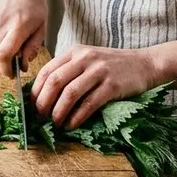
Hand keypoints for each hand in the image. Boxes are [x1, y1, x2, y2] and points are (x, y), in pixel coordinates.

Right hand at [0, 0, 46, 76]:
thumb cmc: (35, 4)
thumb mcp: (41, 27)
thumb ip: (32, 48)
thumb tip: (23, 66)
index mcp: (18, 26)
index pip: (3, 55)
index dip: (6, 69)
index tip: (12, 75)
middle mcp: (1, 25)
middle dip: (4, 65)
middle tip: (17, 61)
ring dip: (2, 52)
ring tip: (16, 41)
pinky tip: (9, 32)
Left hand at [32, 44, 160, 129]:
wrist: (144, 64)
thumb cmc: (112, 65)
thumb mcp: (87, 59)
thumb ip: (68, 70)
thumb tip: (44, 94)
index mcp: (74, 51)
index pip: (47, 70)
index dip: (36, 90)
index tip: (32, 105)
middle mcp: (85, 58)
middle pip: (55, 82)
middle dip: (44, 102)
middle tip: (41, 117)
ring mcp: (99, 71)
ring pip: (70, 94)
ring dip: (58, 112)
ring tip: (55, 123)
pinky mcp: (112, 85)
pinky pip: (89, 104)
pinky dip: (77, 117)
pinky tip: (71, 125)